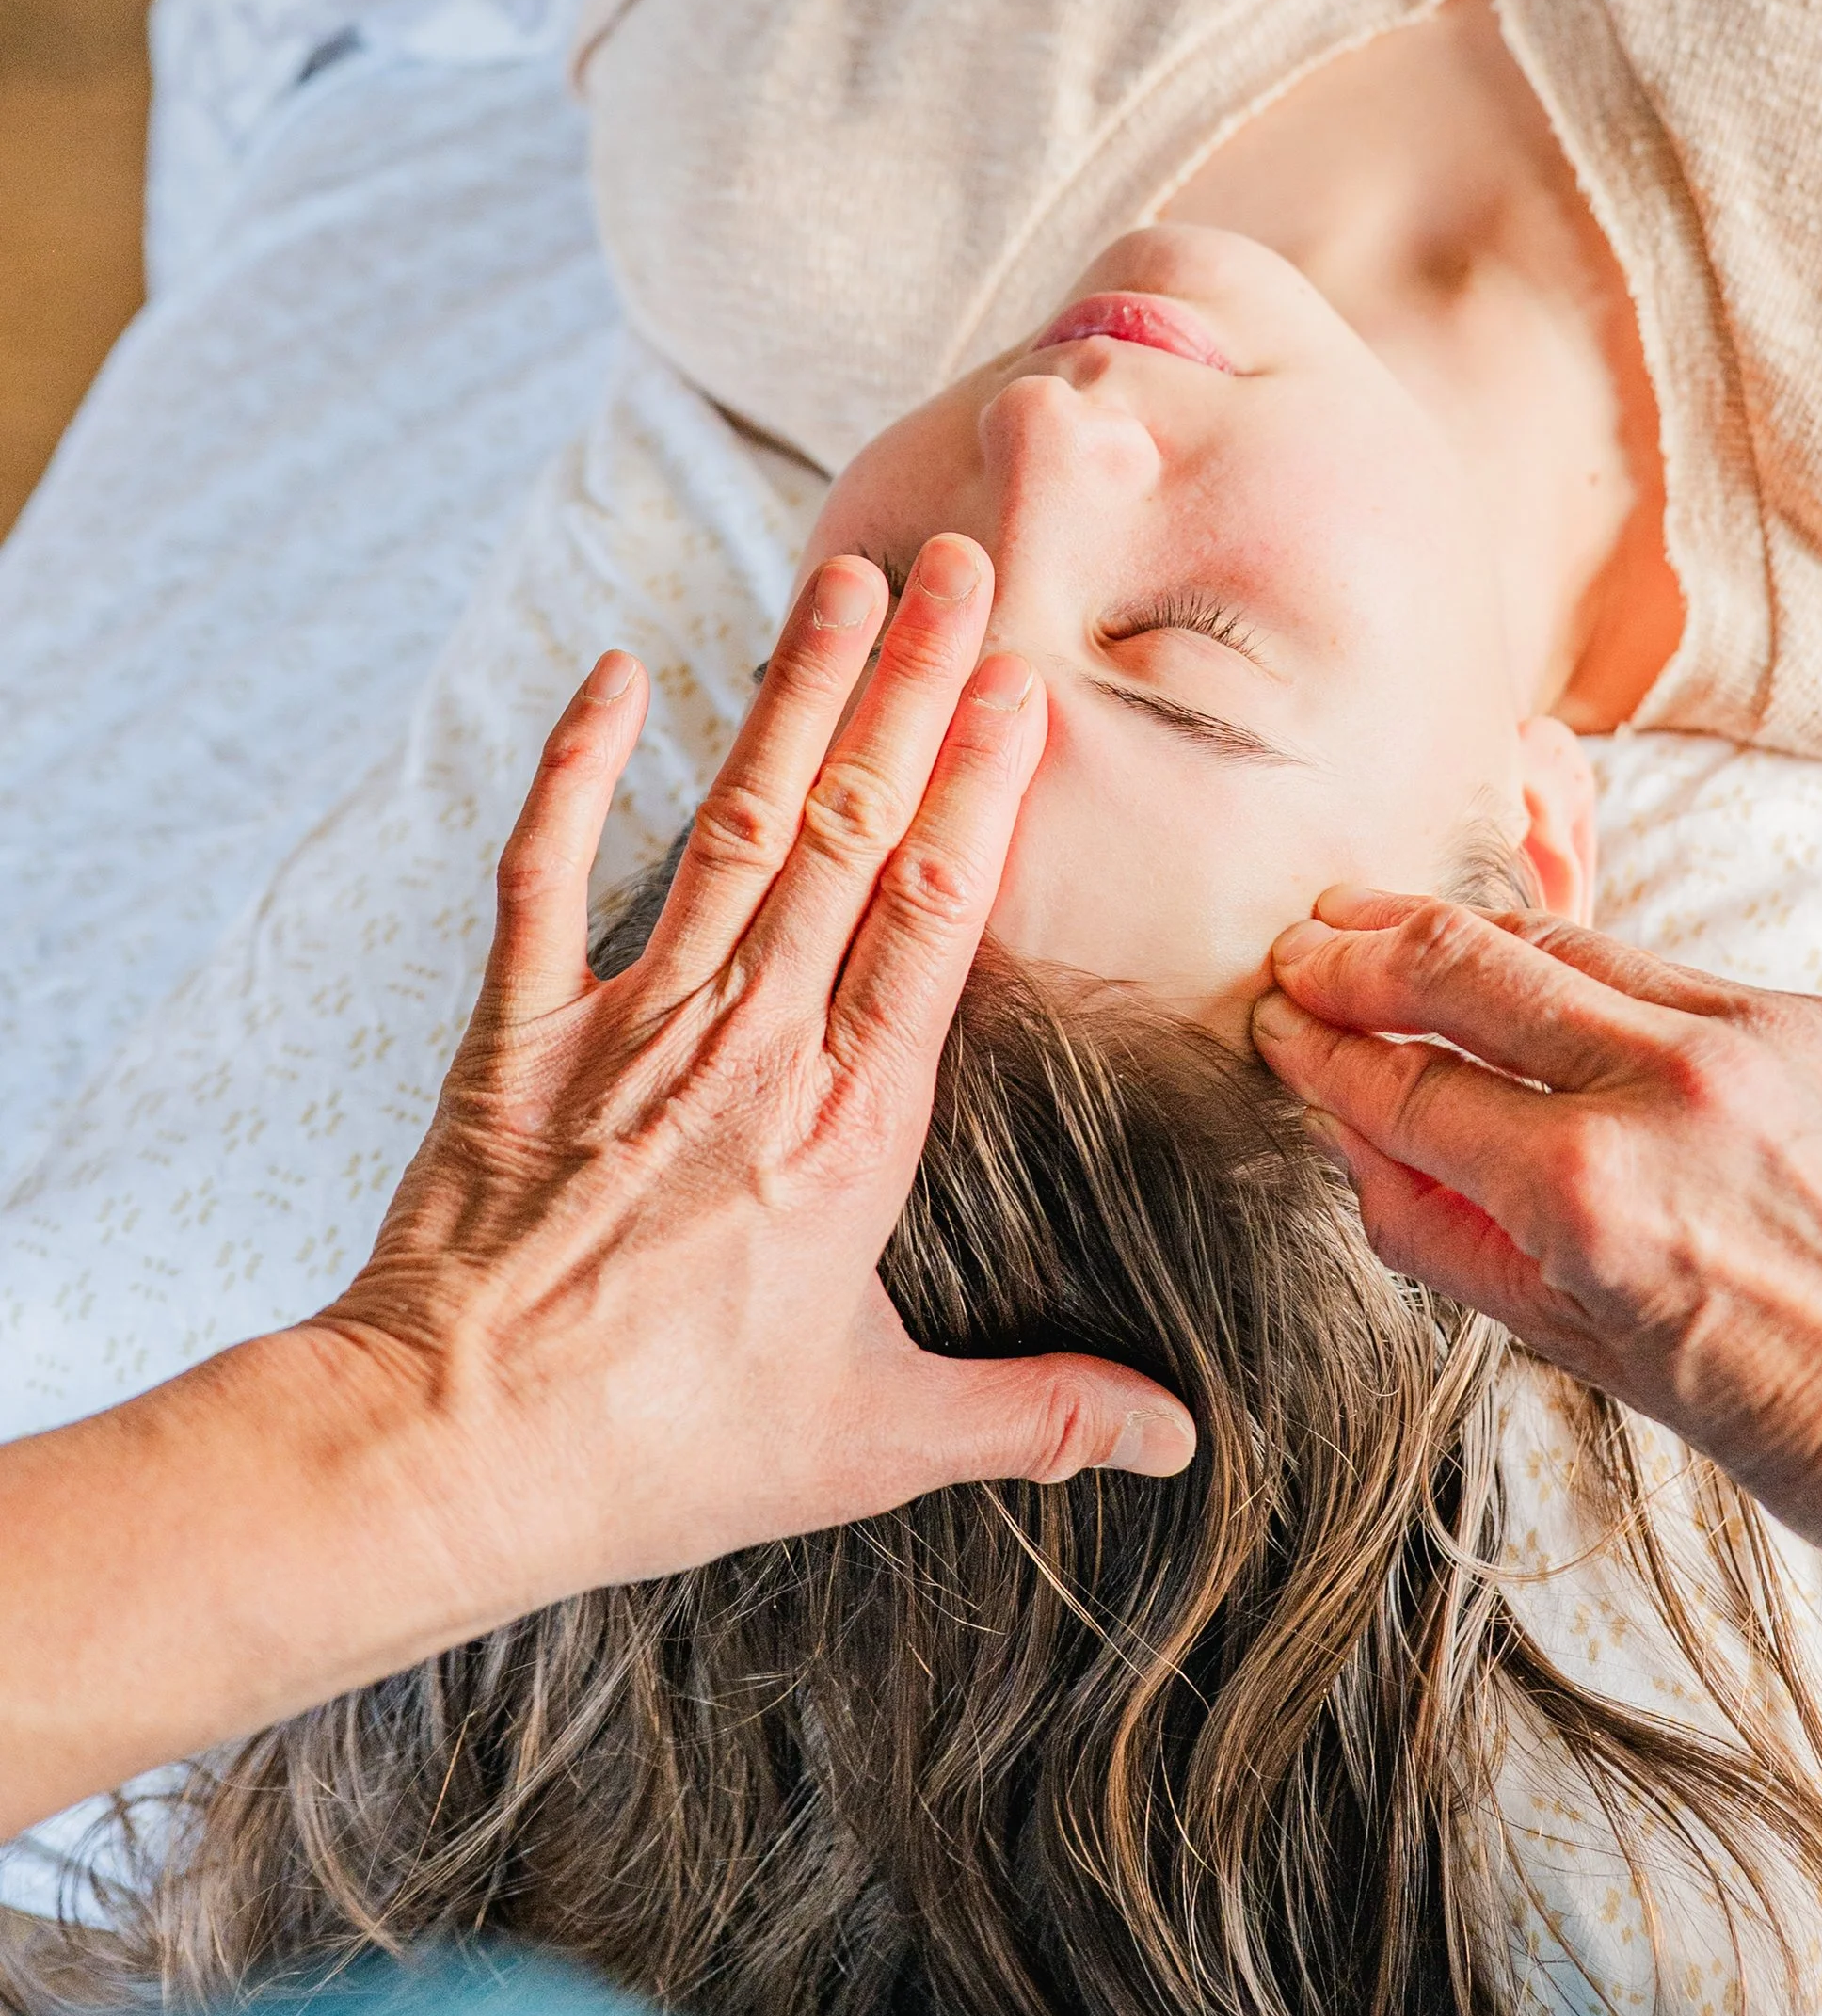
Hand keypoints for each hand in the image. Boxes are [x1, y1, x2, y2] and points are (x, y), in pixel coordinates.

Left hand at [322, 533, 1194, 1606]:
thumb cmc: (665, 1449)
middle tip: (951, 563)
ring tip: (840, 579)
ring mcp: (630, 1022)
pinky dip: (578, 765)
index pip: (937, 911)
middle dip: (907, 684)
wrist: (454, 1452)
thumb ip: (1035, 1417)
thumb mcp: (874, 1440)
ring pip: (733, 821)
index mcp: (851, 1123)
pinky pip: (547, 868)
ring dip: (789, 692)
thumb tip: (1174, 1439)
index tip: (1018, 682)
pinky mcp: (519, 1030)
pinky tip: (615, 674)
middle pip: (851, 829)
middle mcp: (752, 1042)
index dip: (980, 783)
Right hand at [1250, 890, 1821, 1591]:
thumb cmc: (1798, 1430)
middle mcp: (1665, 1087)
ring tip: (1384, 925)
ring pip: (1562, 943)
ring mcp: (1753, 1037)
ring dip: (1459, 932)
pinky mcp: (1819, 1021)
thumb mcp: (1588, 1358)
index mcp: (1592, 1194)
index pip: (1408, 1090)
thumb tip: (1362, 1149)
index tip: (1274, 1026)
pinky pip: (1660, 971)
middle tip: (1300, 945)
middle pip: (1464, 966)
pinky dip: (1576, 968)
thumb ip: (1452, 1243)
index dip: (1322, 1053)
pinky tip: (1530, 974)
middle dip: (1361, 950)